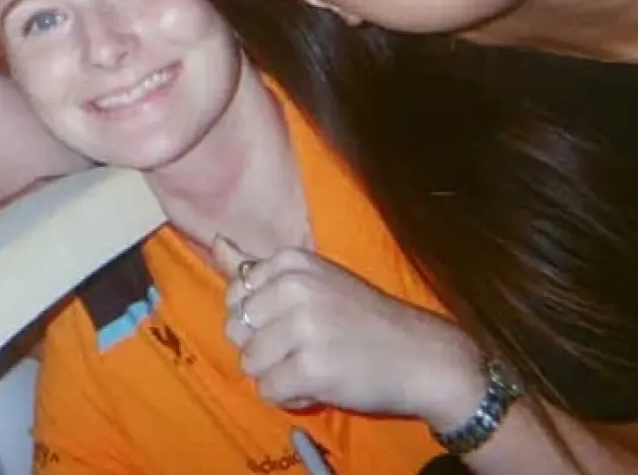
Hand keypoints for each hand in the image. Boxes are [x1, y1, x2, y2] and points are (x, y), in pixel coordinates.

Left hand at [214, 237, 485, 428]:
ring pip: (249, 364)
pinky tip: (318, 386)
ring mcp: (302, 327)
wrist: (422, 355)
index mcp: (291, 262)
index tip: (297, 322)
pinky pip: (268, 392)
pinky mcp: (311, 367)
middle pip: (235, 331)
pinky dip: (289, 397)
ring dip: (276, 375)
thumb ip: (259, 268)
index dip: (260, 320)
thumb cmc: (364, 319)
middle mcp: (293, 287)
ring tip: (313, 367)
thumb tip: (215, 241)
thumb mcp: (314, 279)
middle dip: (264, 349)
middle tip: (305, 349)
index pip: (234, 297)